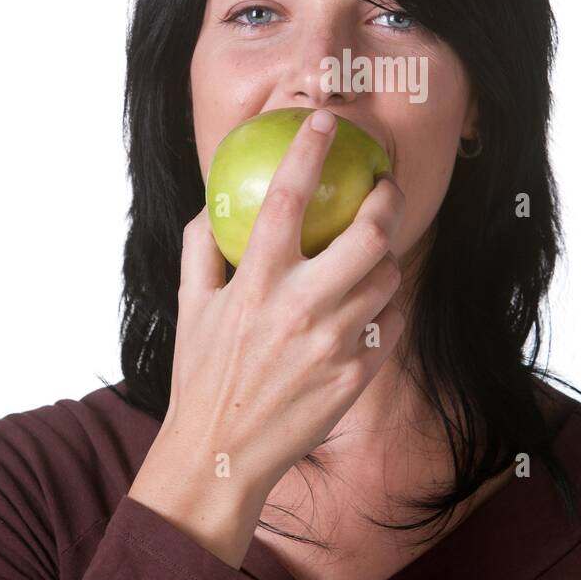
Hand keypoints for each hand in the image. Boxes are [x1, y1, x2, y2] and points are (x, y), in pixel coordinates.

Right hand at [129, 108, 404, 561]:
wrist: (221, 456)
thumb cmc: (202, 375)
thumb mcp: (190, 305)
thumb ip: (201, 246)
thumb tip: (214, 200)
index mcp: (254, 283)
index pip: (286, 199)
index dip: (309, 152)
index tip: (324, 123)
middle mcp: (299, 308)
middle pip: (369, 235)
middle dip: (386, 198)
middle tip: (383, 187)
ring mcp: (333, 344)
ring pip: (387, 277)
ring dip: (386, 255)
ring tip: (373, 250)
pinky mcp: (356, 375)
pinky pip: (390, 323)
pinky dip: (385, 307)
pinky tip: (371, 304)